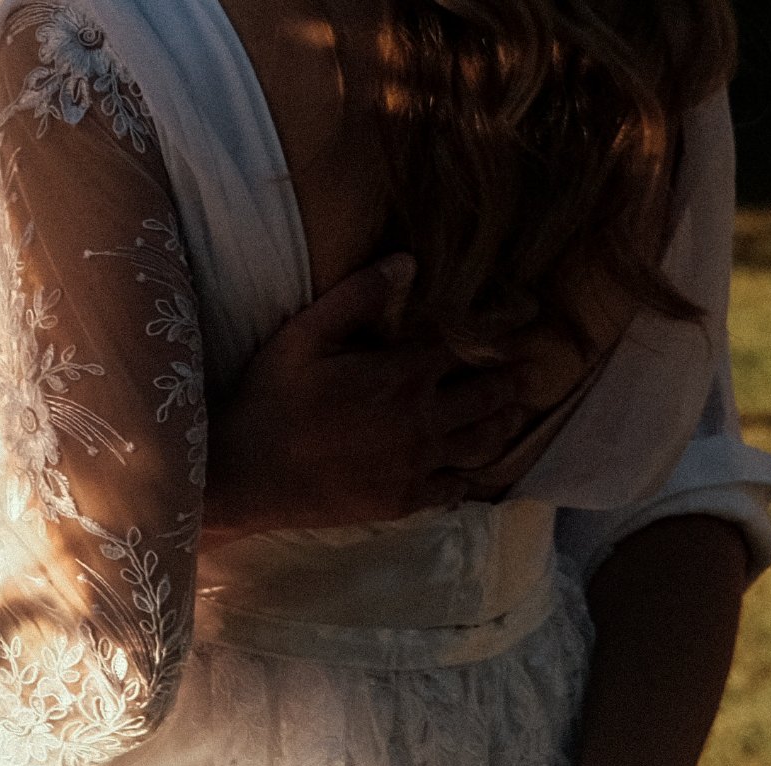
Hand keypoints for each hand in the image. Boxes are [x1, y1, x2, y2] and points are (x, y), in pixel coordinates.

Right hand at [203, 253, 537, 538]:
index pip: (466, 344)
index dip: (498, 329)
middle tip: (525, 371)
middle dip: (510, 379)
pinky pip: (455, 487)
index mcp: (402, 372)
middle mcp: (422, 418)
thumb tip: (407, 261)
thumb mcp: (303, 336)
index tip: (524, 321)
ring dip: (501, 424)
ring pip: (482, 442)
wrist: (245, 476)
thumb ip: (357, 297)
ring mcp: (417, 463)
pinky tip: (470, 468)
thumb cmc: (270, 400)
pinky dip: (470, 475)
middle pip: (487, 394)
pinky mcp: (404, 500)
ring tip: (511, 414)